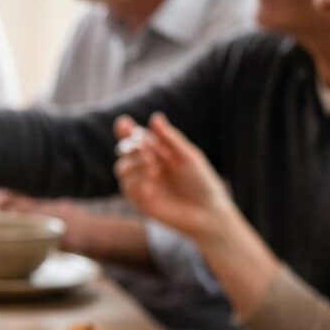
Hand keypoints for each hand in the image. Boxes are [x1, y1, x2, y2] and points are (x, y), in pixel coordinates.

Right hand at [113, 113, 235, 243]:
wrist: (207, 212)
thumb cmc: (201, 181)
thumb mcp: (188, 156)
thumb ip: (170, 139)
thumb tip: (154, 117)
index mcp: (157, 152)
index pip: (135, 138)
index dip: (125, 130)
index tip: (124, 123)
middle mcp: (145, 167)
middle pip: (123, 151)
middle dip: (131, 147)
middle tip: (148, 151)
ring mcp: (141, 184)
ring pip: (121, 168)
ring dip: (134, 163)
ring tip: (154, 166)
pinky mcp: (140, 202)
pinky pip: (128, 187)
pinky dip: (137, 180)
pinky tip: (151, 181)